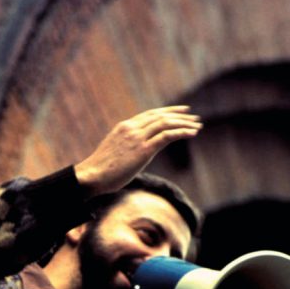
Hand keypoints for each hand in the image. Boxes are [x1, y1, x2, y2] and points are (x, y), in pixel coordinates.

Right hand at [74, 106, 201, 197]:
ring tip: (197, 126)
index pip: (150, 114)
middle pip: (160, 116)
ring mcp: (137, 138)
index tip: (181, 111)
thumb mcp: (114, 154)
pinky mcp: (143, 150)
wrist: (92, 176)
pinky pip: (167, 136)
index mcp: (124, 127)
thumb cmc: (100, 171)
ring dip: (184, 123)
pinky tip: (192, 133)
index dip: (167, 111)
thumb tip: (133, 155)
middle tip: (194, 118)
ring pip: (166, 123)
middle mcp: (132, 128)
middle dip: (180, 116)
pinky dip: (182, 132)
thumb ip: (126, 148)